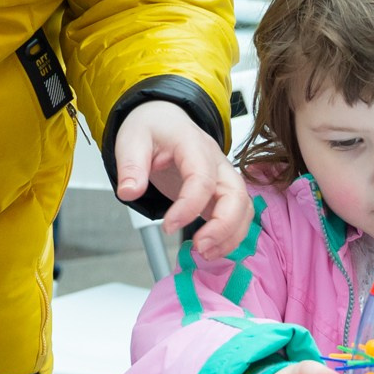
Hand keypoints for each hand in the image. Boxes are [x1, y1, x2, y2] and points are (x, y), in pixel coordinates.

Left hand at [113, 100, 248, 259]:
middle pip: (236, 194)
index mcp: (193, 144)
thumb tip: (129, 192)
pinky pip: (239, 214)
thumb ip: (130, 166)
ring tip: (205, 253)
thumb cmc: (153, 128)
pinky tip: (211, 249)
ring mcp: (222, 176)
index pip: (202, 177)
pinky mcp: (221, 192)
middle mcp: (215, 160)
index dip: (189, 206)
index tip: (167, 226)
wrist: (164, 120)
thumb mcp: (132, 140)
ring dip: (231, 234)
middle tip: (199, 247)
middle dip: (223, 226)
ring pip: (244, 207)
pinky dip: (232, 235)